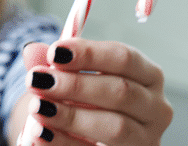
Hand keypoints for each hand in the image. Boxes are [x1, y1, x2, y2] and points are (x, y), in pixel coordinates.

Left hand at [21, 39, 172, 144]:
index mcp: (147, 75)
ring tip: (38, 106)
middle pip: (120, 91)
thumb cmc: (84, 96)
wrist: (85, 133)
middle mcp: (155, 107)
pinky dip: (62, 142)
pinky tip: (39, 132)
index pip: (124, 57)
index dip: (88, 53)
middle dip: (75, 85)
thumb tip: (32, 51)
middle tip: (38, 80)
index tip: (54, 52)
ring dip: (71, 116)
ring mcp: (146, 139)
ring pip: (115, 127)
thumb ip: (56, 62)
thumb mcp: (73, 74)